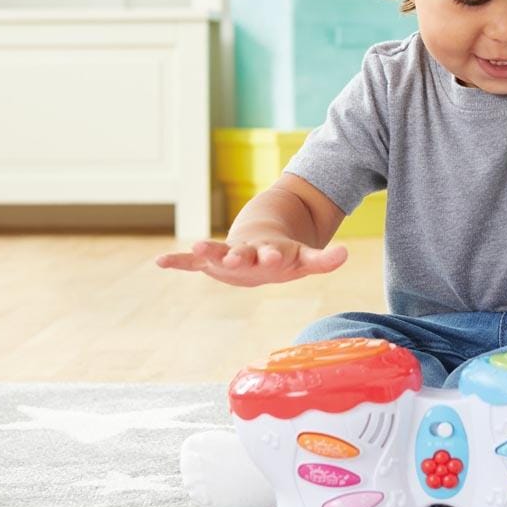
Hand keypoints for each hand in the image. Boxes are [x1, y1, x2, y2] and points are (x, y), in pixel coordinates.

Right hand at [155, 238, 347, 287]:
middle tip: (234, 257)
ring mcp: (229, 255)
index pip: (274, 253)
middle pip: (244, 253)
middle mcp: (249, 252)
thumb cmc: (284, 255)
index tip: (275, 256)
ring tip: (196, 247)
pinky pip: (192, 262)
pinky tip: (160, 262)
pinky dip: (178, 262)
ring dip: (208, 251)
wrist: (259, 243)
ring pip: (217, 253)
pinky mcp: (213, 261)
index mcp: (272, 252)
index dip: (275, 255)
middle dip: (240, 256)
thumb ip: (324, 259)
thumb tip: (346, 254)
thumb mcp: (304, 259)